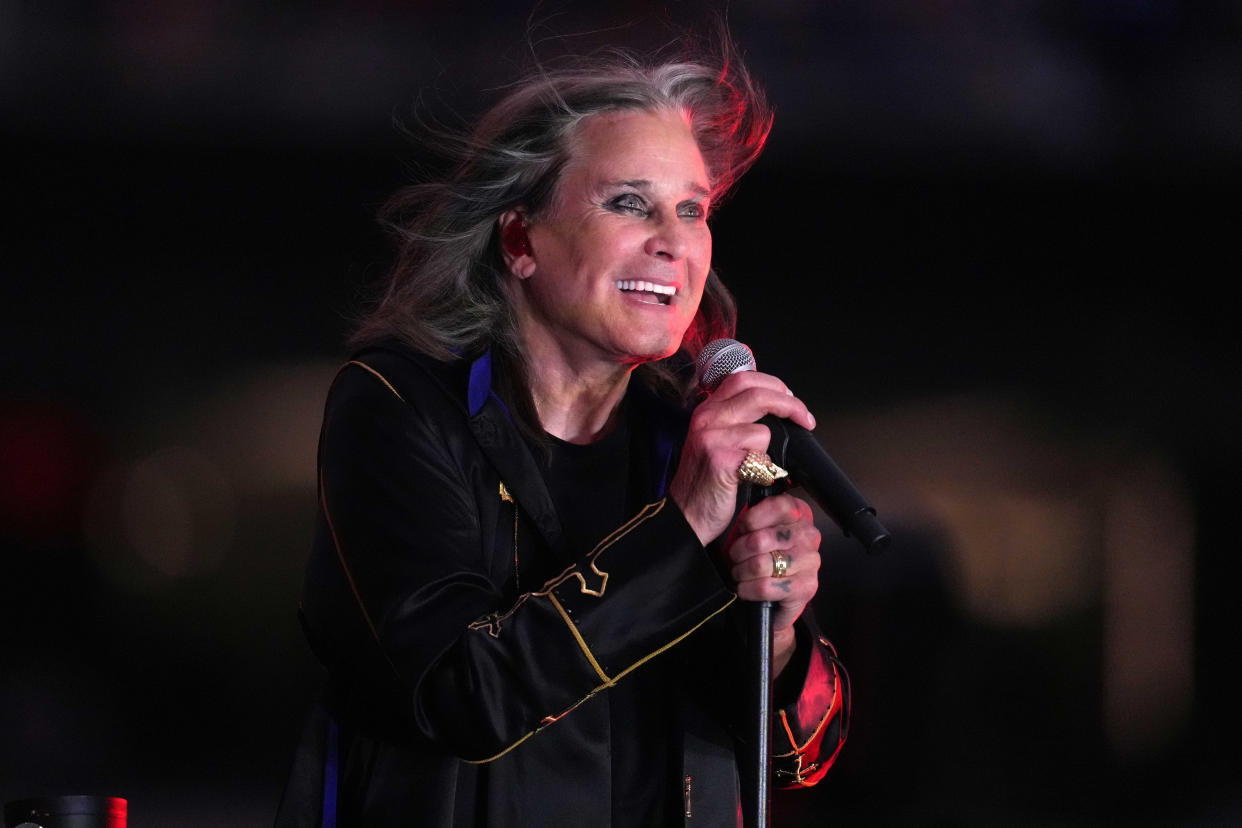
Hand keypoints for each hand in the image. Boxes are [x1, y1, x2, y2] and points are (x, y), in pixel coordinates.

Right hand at [668, 370, 815, 545]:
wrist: (686, 515)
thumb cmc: (705, 483)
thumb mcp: (715, 441)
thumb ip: (737, 421)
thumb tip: (776, 410)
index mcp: (707, 411)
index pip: (744, 378)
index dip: (774, 384)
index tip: (790, 398)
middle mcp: (706, 419)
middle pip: (758, 393)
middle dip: (790, 404)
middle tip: (805, 419)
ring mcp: (711, 438)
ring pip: (762, 429)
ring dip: (773, 450)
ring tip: (763, 466)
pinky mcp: (720, 460)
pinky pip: (760, 456)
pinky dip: (765, 469)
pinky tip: (753, 479)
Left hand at [723, 493, 821, 674]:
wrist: (760, 596)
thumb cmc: (752, 556)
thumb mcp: (748, 525)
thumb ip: (751, 502)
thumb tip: (752, 469)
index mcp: (797, 514)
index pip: (778, 506)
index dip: (751, 519)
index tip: (742, 528)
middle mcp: (809, 535)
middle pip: (762, 539)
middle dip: (739, 551)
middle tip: (735, 557)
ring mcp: (811, 562)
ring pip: (761, 564)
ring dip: (741, 571)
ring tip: (740, 572)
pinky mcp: (806, 588)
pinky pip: (766, 586)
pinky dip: (747, 589)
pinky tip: (745, 588)